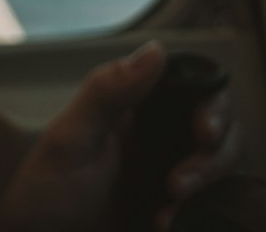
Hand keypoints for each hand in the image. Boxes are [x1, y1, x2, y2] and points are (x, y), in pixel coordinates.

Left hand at [0, 42, 241, 231]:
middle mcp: (158, 134)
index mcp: (134, 106)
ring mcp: (169, 171)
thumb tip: (157, 50)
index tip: (206, 131)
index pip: (194, 87)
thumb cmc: (44, 191)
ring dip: (208, 183)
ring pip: (221, 166)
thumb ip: (109, 92)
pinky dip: (202, 211)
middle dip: (215, 155)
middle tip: (178, 183)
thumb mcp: (70, 139)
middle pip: (220, 128)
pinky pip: (210, 203)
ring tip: (170, 205)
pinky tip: (167, 222)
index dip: (214, 104)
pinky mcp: (174, 208)